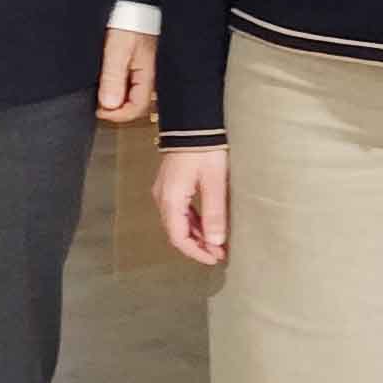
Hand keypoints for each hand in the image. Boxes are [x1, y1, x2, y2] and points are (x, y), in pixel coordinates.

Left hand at [98, 28, 157, 122]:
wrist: (132, 0)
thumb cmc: (129, 20)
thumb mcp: (117, 49)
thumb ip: (113, 77)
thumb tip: (109, 104)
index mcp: (147, 74)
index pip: (137, 108)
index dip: (117, 115)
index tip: (98, 110)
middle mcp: (146, 73)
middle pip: (134, 103)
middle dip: (115, 108)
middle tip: (97, 104)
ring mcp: (141, 67)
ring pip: (129, 92)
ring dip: (114, 96)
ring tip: (98, 92)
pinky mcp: (134, 59)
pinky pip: (126, 80)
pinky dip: (113, 84)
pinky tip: (103, 78)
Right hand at [153, 149, 229, 265]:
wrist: (192, 123)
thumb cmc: (204, 149)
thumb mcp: (214, 182)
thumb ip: (214, 214)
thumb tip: (215, 242)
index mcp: (171, 199)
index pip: (178, 237)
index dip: (196, 252)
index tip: (215, 259)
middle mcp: (162, 197)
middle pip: (176, 231)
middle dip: (197, 246)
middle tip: (220, 253)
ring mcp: (164, 190)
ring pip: (177, 222)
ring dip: (196, 235)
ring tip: (217, 242)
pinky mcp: (170, 184)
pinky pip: (179, 210)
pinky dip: (193, 222)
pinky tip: (207, 224)